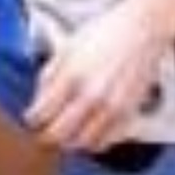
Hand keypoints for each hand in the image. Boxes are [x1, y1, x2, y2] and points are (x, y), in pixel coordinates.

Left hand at [27, 0, 174, 152]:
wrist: (142, 30)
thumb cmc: (104, 34)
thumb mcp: (68, 47)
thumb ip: (49, 74)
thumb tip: (38, 100)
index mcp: (71, 75)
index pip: (40, 114)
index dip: (32, 119)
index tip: (33, 117)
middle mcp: (90, 95)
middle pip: (57, 135)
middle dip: (46, 135)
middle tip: (45, 129)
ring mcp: (110, 107)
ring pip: (80, 144)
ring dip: (69, 141)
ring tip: (67, 131)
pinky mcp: (127, 113)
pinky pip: (104, 142)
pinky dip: (92, 142)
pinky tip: (88, 130)